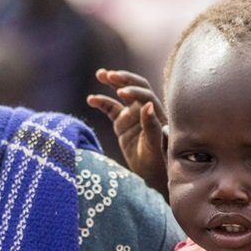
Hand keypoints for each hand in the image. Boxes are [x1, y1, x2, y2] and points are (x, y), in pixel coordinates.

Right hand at [87, 68, 167, 193]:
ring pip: (121, 94)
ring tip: (100, 74)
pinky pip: (110, 108)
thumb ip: (151, 126)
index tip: (123, 93)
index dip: (134, 92)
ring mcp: (132, 116)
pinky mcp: (121, 123)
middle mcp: (144, 111)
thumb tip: (147, 105)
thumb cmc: (159, 161)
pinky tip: (91, 99)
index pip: (145, 96)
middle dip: (123, 79)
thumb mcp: (155, 145)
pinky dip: (101, 102)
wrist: (152, 176)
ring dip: (112, 83)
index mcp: (156, 114)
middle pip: (134, 87)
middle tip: (110, 75)